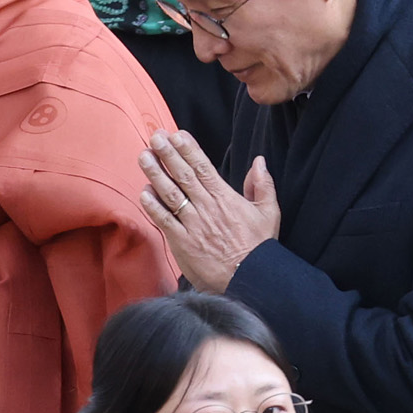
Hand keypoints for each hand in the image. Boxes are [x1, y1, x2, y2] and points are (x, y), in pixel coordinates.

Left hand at [139, 129, 280, 293]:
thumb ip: (263, 184)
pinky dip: (153, 206)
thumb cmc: (259, 246)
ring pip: (170, 194)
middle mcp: (206, 207)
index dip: (188, 149)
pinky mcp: (183, 243)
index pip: (203, 167)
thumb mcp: (269, 212)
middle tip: (154, 137)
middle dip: (167, 154)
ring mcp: (193, 224)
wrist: (250, 278)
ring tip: (144, 156)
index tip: (176, 134)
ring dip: (155, 174)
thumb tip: (260, 161)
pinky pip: (164, 221)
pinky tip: (144, 192)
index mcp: (225, 197)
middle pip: (183, 175)